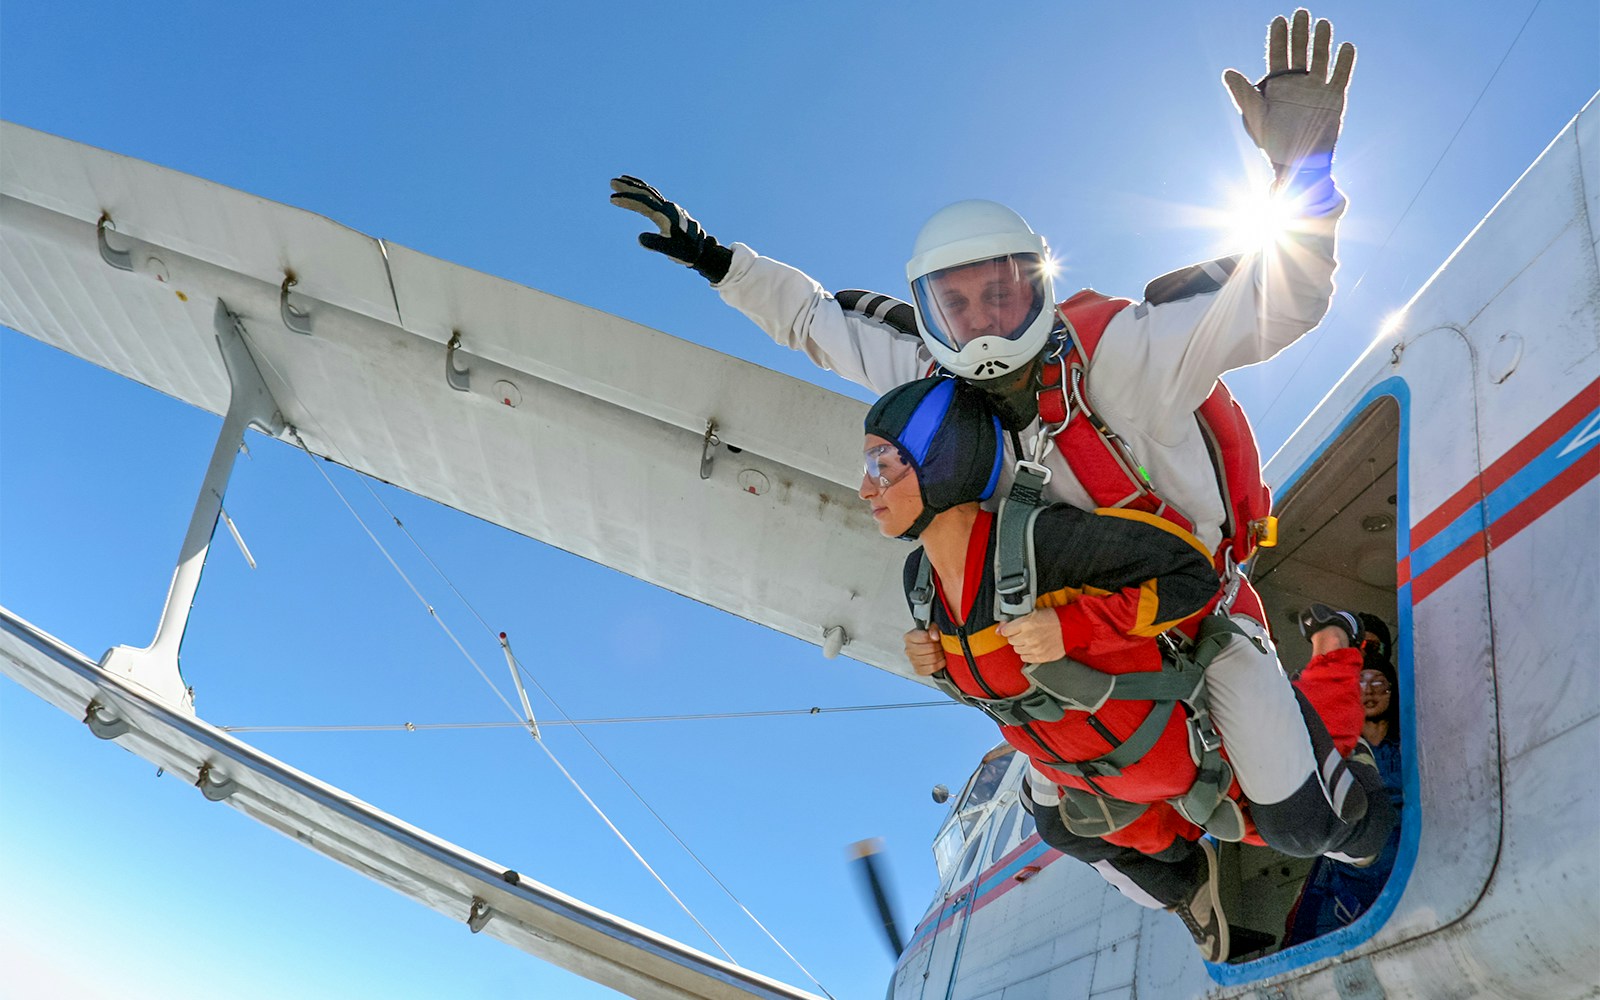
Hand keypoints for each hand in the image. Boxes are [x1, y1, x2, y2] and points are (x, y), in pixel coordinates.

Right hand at [608, 175, 730, 280]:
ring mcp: (670, 209)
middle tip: (612, 182)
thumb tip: (640, 238)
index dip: (628, 200)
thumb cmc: (687, 252)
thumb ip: (656, 244)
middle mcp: (669, 208)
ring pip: (650, 193)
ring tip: (621, 180)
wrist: (704, 251)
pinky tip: (638, 192)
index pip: (644, 204)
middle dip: (629, 187)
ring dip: (635, 186)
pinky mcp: (670, 212)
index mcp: (667, 216)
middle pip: (646, 193)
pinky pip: (654, 198)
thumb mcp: (672, 251)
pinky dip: (643, 192)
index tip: (612, 199)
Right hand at [904, 626, 943, 675]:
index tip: (937, 638)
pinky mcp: (918, 670)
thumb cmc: (930, 637)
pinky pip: (931, 668)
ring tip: (940, 652)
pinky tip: (940, 660)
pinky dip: (939, 664)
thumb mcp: (932, 627)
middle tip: (941, 645)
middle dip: (939, 647)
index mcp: (909, 637)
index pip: (924, 637)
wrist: (929, 646)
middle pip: (930, 648)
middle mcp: (908, 649)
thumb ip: (933, 628)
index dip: (934, 637)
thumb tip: (934, 637)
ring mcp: (912, 661)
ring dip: (940, 655)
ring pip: (932, 659)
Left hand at [997, 610, 1065, 663]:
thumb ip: (1014, 620)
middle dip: (1016, 636)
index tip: (1013, 628)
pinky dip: (1028, 653)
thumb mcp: (1032, 612)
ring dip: (1022, 645)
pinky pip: (1025, 658)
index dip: (1009, 629)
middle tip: (1025, 632)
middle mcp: (1029, 637)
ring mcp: (1035, 648)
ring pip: (1017, 650)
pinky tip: (1034, 646)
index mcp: (1026, 623)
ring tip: (1031, 639)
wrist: (1071, 627)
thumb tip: (998, 630)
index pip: (1005, 631)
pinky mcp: (1041, 657)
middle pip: (1011, 641)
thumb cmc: (1052, 618)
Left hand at [1222, 9, 1355, 171]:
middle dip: (1300, 32)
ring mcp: (1316, 90)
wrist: (1299, 164)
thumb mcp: (1256, 118)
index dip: (1278, 38)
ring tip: (1323, 23)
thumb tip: (1227, 71)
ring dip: (1322, 41)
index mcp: (1276, 87)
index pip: (1278, 56)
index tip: (1279, 20)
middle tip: (1301, 12)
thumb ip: (1244, 94)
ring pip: (1321, 59)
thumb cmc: (1273, 144)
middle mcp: (1297, 84)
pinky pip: (1341, 76)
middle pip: (1299, 52)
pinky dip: (1344, 61)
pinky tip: (1346, 46)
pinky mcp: (1334, 98)